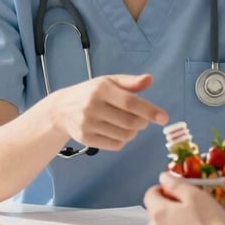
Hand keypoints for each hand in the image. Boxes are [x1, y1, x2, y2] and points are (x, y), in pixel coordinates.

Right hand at [49, 73, 167, 149]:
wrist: (61, 109)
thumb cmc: (90, 93)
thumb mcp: (108, 82)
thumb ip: (130, 82)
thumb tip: (149, 79)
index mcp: (101, 88)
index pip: (130, 102)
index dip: (149, 110)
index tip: (164, 118)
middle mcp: (93, 106)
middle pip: (129, 122)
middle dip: (142, 122)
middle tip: (142, 119)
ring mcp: (88, 124)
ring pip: (124, 135)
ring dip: (133, 132)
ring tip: (129, 124)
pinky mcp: (86, 139)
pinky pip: (115, 145)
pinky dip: (123, 140)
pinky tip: (118, 132)